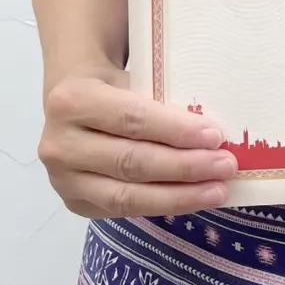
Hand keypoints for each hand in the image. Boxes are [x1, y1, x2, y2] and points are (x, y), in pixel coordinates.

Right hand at [38, 60, 237, 217]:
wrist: (70, 101)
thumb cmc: (113, 82)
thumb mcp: (131, 74)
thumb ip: (160, 95)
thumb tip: (212, 128)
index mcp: (72, 100)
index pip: (132, 119)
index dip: (175, 131)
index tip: (215, 136)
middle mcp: (59, 144)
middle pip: (131, 161)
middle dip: (184, 167)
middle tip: (225, 166)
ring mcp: (62, 180)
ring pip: (126, 196)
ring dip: (178, 195)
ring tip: (217, 190)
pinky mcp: (74, 204)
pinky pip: (122, 210)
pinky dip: (161, 205)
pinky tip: (191, 199)